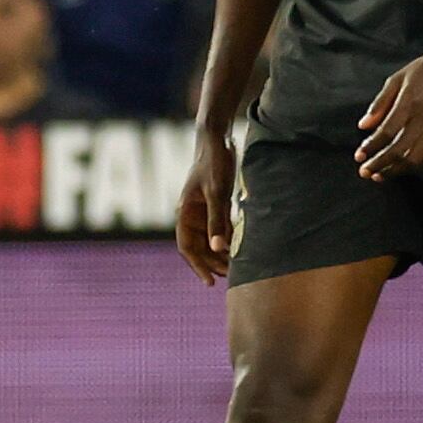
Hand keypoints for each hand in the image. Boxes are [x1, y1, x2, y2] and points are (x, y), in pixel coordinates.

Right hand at [175, 127, 237, 287]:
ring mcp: (203, 210)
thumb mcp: (218, 193)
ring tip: (234, 269)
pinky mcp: (215, 203)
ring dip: (220, 253)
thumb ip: (217, 221)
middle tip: (229, 278)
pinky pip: (219, 227)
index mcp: (184, 213)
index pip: (187, 247)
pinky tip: (238, 249)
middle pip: (199, 246)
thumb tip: (218, 248)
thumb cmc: (214, 164)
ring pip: (210, 238)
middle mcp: (191, 215)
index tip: (209, 282)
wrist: (217, 140)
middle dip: (211, 263)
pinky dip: (227, 238)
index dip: (197, 266)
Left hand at [354, 44, 422, 179]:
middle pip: (398, 150)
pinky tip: (403, 166)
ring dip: (396, 169)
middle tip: (365, 172)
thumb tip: (363, 126)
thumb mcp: (397, 79)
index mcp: (409, 102)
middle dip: (379, 164)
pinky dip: (415, 164)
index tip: (359, 156)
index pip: (386, 132)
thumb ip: (380, 103)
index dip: (370, 147)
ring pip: (415, 157)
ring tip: (381, 175)